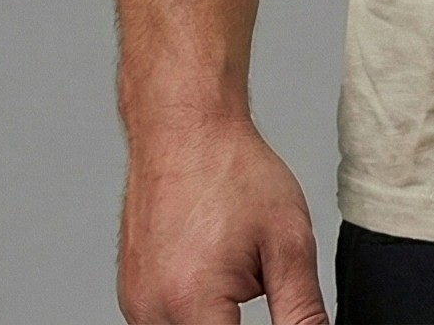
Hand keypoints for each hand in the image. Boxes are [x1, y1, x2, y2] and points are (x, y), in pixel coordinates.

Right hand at [116, 114, 328, 324]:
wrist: (185, 128)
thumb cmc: (230, 170)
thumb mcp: (288, 241)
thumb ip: (301, 310)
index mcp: (191, 305)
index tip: (272, 299)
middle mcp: (152, 313)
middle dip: (236, 321)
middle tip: (255, 272)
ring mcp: (137, 306)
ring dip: (216, 318)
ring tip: (233, 261)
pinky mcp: (132, 296)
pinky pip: (168, 320)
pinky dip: (195, 308)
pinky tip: (211, 265)